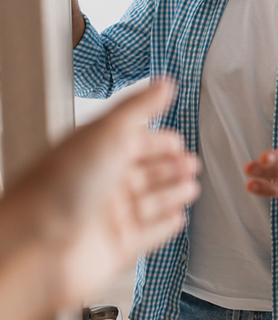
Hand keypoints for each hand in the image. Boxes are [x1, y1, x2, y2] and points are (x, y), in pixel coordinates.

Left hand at [3, 80, 199, 308]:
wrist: (35, 246)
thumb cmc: (57, 186)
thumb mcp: (107, 131)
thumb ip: (139, 107)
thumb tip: (164, 83)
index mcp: (95, 151)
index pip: (134, 141)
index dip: (159, 140)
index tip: (177, 139)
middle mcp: (101, 182)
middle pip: (144, 171)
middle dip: (170, 166)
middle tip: (191, 163)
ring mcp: (108, 216)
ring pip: (150, 202)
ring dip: (172, 194)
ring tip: (191, 188)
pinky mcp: (117, 246)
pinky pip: (149, 234)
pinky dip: (166, 226)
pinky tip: (177, 219)